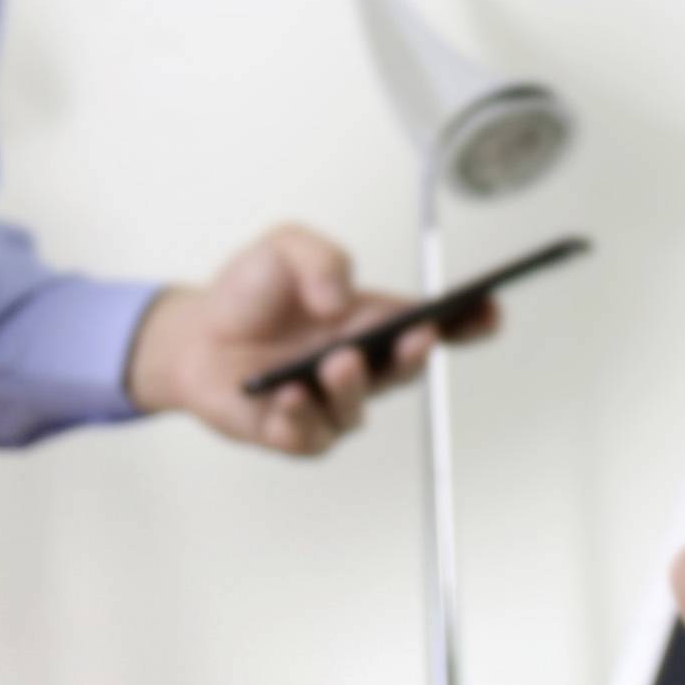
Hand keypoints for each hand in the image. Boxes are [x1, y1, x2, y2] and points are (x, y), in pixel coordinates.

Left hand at [124, 224, 498, 455]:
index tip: (490, 311)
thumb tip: (339, 298)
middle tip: (413, 337)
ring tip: (335, 364)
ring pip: (357, 408)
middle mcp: (362, 366)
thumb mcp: (284, 247)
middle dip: (416, 354)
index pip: (435, 325)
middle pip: (406, 369)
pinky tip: (286, 399)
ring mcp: (331, 404)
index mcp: (372, 321)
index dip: (469, 321)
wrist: (195, 336)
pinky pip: (308, 438)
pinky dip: (298, 420)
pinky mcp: (295, 433)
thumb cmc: (250, 294)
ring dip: (350, 387)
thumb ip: (319, 257)